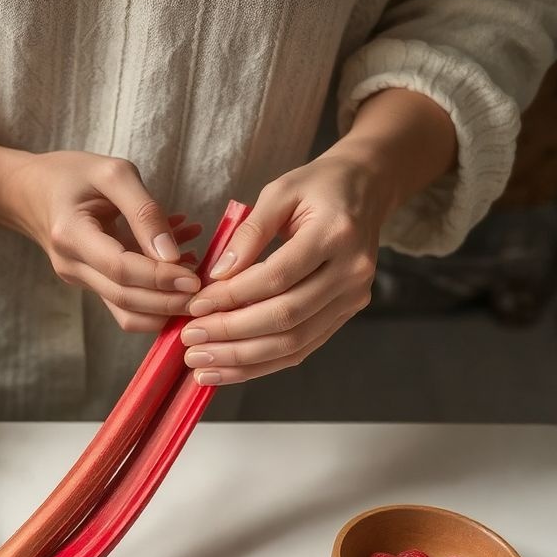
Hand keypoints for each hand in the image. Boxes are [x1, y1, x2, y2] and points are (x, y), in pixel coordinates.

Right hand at [0, 151, 202, 331]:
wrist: (30, 191)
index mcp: (71, 234)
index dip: (160, 277)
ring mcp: (80, 280)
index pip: (120, 268)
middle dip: (169, 302)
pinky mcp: (91, 283)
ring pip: (125, 311)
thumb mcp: (112, 173)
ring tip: (199, 283)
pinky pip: (125, 297)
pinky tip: (183, 265)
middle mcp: (72, 266)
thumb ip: (145, 209)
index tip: (195, 278)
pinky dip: (156, 291)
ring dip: (165, 306)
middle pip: (124, 299)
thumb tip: (173, 254)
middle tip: (207, 293)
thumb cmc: (70, 174)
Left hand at [180, 153, 388, 385]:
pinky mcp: (345, 315)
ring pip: (294, 343)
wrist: (366, 189)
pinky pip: (302, 349)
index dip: (233, 295)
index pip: (277, 277)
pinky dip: (262, 364)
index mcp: (336, 234)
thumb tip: (216, 275)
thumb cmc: (318, 187)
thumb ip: (248, 232)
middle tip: (190, 341)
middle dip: (232, 334)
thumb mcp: (280, 192)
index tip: (195, 305)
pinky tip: (229, 370)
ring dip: (243, 360)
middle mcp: (351, 273)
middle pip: (286, 317)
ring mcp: (352, 299)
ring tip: (202, 365)